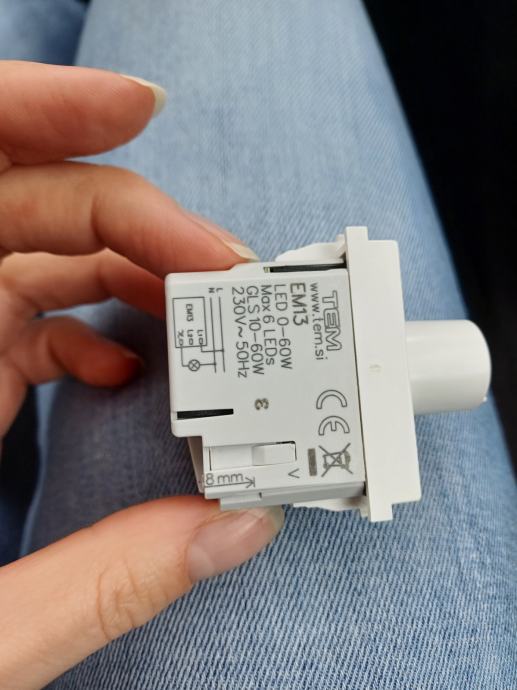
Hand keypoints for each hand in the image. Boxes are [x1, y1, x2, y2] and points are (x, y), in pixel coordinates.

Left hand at [0, 61, 283, 689]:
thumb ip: (100, 581)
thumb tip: (235, 532)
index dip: (47, 115)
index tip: (139, 106)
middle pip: (29, 204)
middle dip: (139, 216)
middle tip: (227, 265)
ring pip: (45, 253)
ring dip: (136, 270)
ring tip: (210, 313)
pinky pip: (38, 313)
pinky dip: (98, 324)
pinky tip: (134, 368)